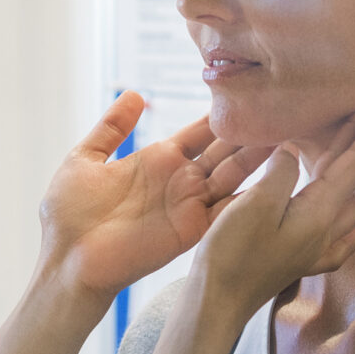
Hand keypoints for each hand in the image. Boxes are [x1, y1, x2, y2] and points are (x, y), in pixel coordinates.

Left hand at [40, 93, 264, 302]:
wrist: (66, 260)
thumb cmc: (67, 215)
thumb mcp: (85, 159)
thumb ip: (111, 128)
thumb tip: (135, 94)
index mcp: (158, 161)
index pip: (200, 132)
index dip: (222, 116)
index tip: (248, 93)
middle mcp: (180, 181)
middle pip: (225, 151)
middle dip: (251, 132)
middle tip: (282, 109)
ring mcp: (189, 205)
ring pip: (234, 175)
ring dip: (259, 158)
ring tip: (288, 134)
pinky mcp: (193, 230)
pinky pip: (228, 211)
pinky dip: (251, 197)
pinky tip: (275, 178)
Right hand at [190, 100, 354, 320]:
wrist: (218, 302)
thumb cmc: (233, 254)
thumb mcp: (255, 205)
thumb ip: (280, 172)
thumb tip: (291, 149)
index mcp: (317, 212)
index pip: (351, 164)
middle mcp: (324, 230)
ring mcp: (314, 248)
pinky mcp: (299, 262)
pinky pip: (340, 243)